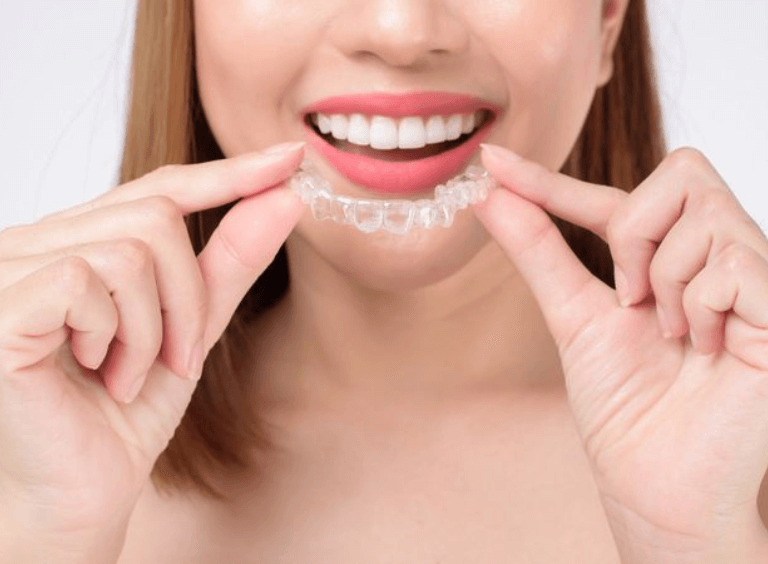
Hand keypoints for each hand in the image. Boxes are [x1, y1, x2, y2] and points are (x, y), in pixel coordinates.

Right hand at [0, 142, 303, 556]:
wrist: (81, 492)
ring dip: (156, 327)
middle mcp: (37, 243)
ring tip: (131, 374)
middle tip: (179, 356)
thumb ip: (231, 261)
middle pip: (155, 214)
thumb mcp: (193, 327)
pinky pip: (90, 280)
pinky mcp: (2, 305)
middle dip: (190, 294)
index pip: (159, 188)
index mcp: (79, 243)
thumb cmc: (126, 413)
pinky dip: (119, 337)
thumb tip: (285, 195)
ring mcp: (10, 269)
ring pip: (132, 248)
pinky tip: (100, 374)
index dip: (227, 172)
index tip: (289, 157)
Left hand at [473, 144, 767, 562]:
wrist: (656, 481)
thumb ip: (540, 249)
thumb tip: (491, 194)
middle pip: (681, 173)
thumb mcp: (573, 314)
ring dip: (664, 282)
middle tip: (631, 297)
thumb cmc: (625, 407)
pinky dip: (697, 306)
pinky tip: (704, 348)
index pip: (617, 197)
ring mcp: (757, 279)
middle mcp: (720, 256)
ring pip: (702, 215)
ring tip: (673, 336)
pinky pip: (732, 263)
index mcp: (673, 258)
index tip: (492, 160)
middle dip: (634, 234)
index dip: (552, 179)